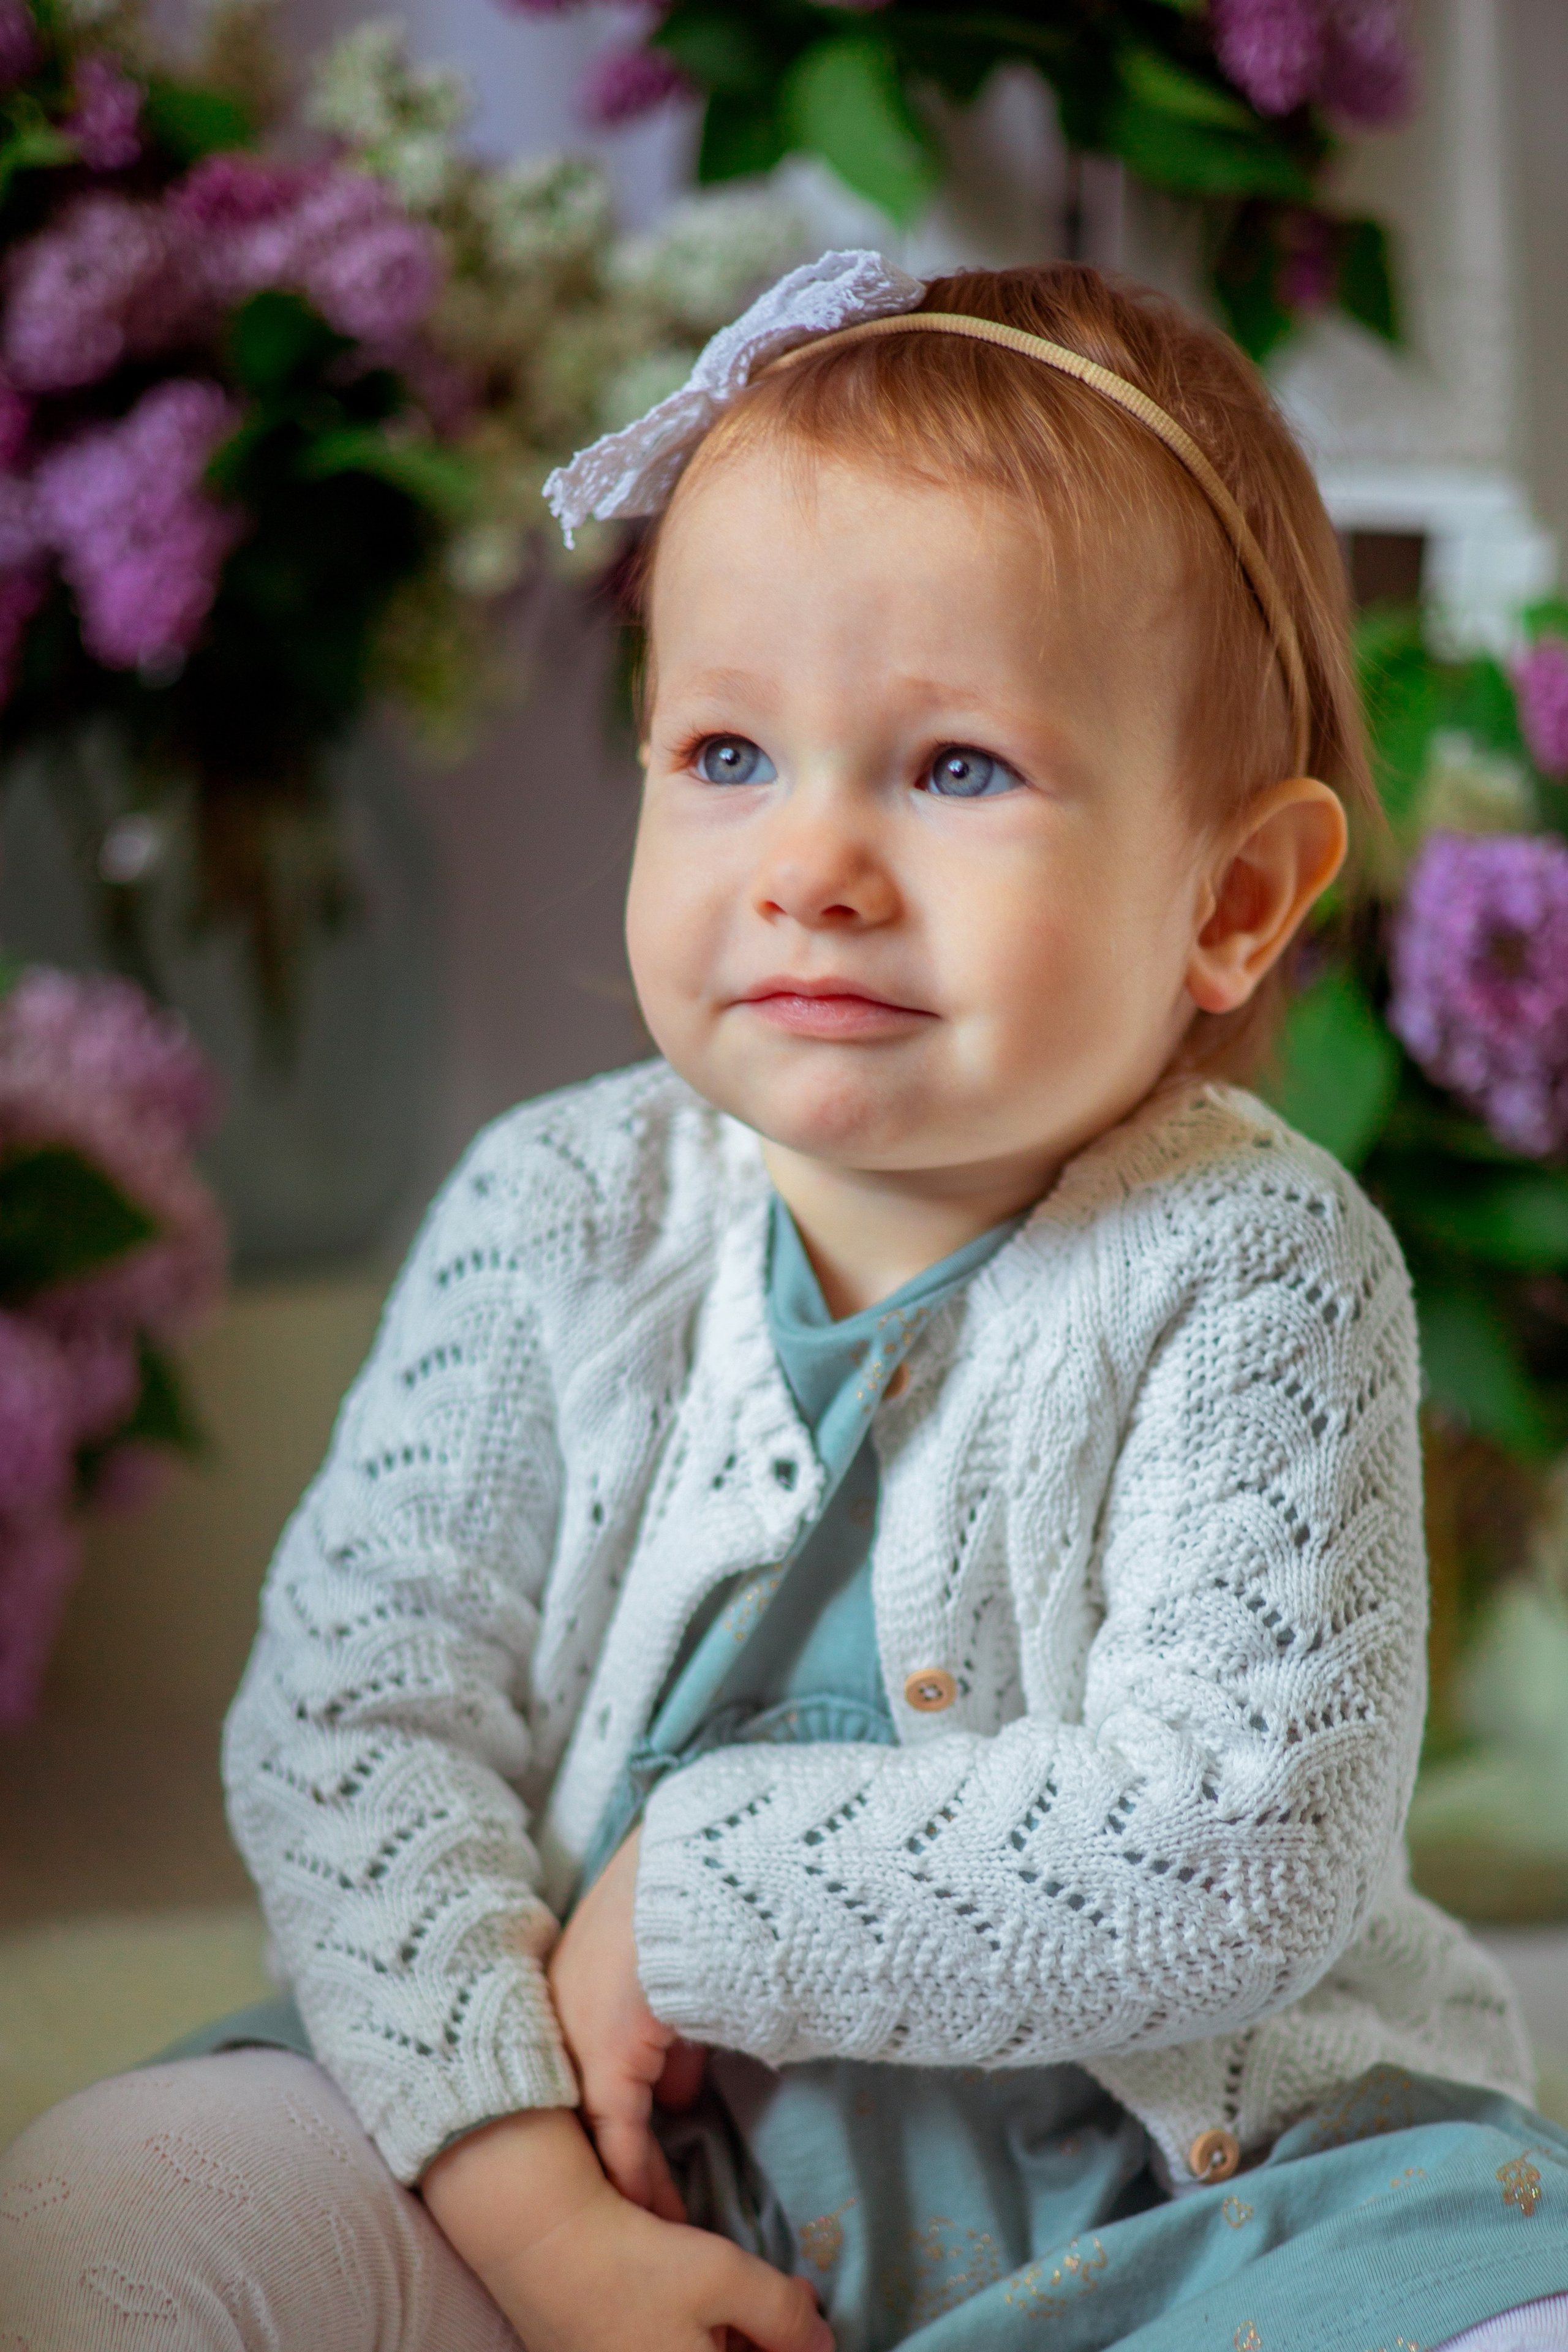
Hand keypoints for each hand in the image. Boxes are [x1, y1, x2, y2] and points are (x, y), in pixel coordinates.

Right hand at [424, 2107, 831, 2351]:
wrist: (535, 2235)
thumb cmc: (634, 2260)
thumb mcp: (724, 2278)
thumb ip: (783, 2318)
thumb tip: (824, 2345)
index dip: (790, 2347)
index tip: (807, 2321)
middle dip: (761, 2340)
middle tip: (789, 2301)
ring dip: (725, 2334)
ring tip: (739, 2292)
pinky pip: (662, 2347)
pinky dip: (688, 2329)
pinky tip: (694, 2295)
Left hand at [549, 1827, 705, 2220]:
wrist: (691, 1870)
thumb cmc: (686, 1907)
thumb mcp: (670, 1977)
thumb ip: (666, 2037)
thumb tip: (676, 2095)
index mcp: (571, 1994)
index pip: (576, 2080)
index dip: (602, 2133)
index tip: (622, 2177)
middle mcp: (560, 2020)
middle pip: (574, 2112)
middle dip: (604, 2167)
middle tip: (623, 2221)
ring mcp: (578, 2039)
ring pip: (594, 2132)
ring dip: (625, 2180)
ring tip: (650, 2227)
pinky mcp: (608, 2058)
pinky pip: (619, 2133)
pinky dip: (637, 2175)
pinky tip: (657, 2210)